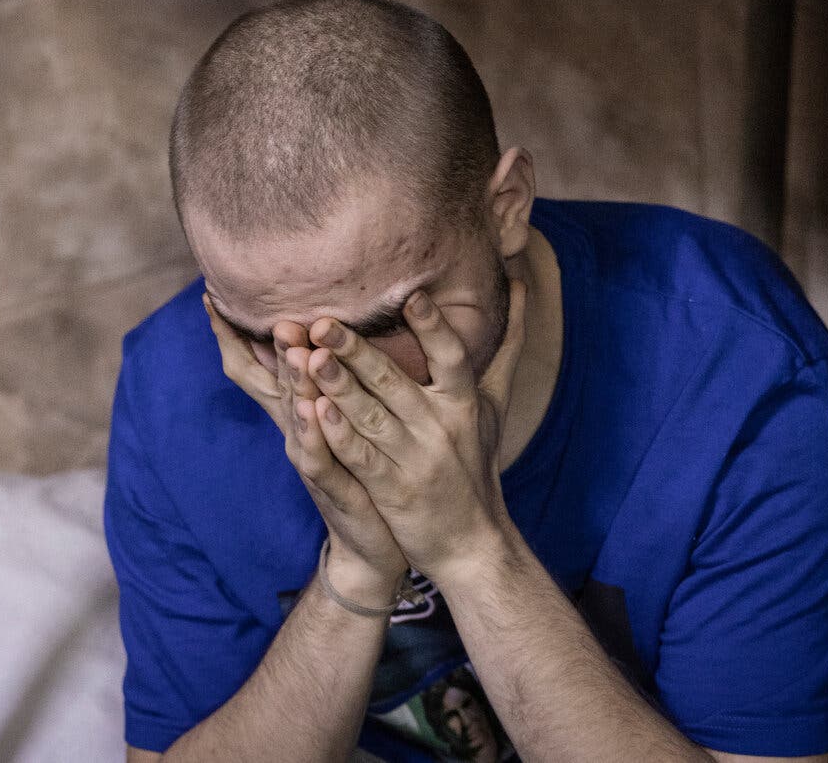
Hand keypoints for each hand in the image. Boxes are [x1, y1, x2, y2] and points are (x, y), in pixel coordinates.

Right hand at [204, 295, 408, 602]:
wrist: (369, 543)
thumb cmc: (358, 472)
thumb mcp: (335, 419)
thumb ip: (321, 376)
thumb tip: (311, 328)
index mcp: (295, 411)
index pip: (255, 366)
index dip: (232, 335)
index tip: (214, 296)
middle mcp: (294, 431)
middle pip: (273, 383)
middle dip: (273, 349)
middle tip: (275, 313)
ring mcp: (309, 460)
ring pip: (296, 415)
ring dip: (294, 382)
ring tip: (296, 350)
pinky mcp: (331, 488)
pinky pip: (320, 457)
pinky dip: (316, 432)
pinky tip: (316, 408)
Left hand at [304, 278, 528, 581]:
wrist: (472, 543)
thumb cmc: (477, 463)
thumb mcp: (495, 406)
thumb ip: (504, 346)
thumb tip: (519, 284)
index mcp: (465, 403)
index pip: (450, 357)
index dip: (432, 328)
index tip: (410, 296)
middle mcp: (442, 428)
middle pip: (394, 382)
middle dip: (355, 351)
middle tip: (323, 322)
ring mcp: (416, 460)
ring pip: (371, 417)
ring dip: (338, 387)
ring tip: (308, 358)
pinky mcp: (393, 491)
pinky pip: (362, 458)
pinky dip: (339, 435)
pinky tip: (315, 413)